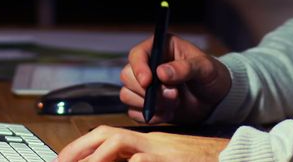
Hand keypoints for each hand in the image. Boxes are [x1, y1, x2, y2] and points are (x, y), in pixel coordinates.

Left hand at [56, 126, 226, 161]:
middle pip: (109, 134)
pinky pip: (142, 161)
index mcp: (147, 142)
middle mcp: (152, 143)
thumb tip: (114, 161)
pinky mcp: (172, 160)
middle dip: (80, 149)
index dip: (81, 146)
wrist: (230, 158)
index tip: (61, 160)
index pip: (107, 135)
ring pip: (122, 145)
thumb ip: (136, 159)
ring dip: (98, 157)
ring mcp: (162, 152)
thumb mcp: (160, 159)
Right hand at [120, 34, 230, 123]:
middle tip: (173, 95)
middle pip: (127, 76)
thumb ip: (185, 68)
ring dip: (150, 104)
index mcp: (161, 48)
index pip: (137, 54)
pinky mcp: (146, 104)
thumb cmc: (212, 76)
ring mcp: (145, 86)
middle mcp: (149, 65)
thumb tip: (161, 72)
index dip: (138, 68)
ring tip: (174, 104)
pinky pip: (133, 112)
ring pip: (127, 95)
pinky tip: (169, 114)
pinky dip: (150, 116)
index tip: (148, 82)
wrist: (216, 101)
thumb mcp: (205, 68)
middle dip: (148, 91)